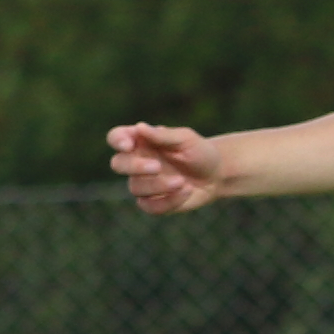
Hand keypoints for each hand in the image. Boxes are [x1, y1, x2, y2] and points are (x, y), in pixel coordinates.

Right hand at [106, 123, 227, 216]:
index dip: (117, 140)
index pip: (116, 137)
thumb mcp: (186, 139)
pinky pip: (149, 206)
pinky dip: (169, 201)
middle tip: (157, 167)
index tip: (128, 145)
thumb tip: (139, 127)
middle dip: (135, 166)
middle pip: (118, 164)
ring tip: (183, 181)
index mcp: (140, 141)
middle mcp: (136, 162)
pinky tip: (187, 191)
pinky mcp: (152, 203)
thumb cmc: (199, 152)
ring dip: (159, 185)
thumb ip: (163, 136)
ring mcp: (142, 183)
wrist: (216, 175)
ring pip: (135, 188)